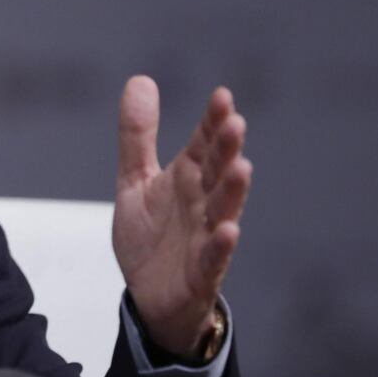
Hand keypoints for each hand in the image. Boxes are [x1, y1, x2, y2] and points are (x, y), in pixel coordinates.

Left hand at [111, 76, 251, 357]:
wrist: (149, 296)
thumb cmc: (151, 236)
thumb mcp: (135, 180)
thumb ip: (137, 135)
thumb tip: (141, 80)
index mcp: (188, 178)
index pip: (204, 144)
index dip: (212, 122)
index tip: (222, 96)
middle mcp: (202, 202)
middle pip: (217, 171)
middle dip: (226, 148)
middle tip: (234, 122)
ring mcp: (205, 236)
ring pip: (223, 209)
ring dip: (233, 189)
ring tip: (241, 166)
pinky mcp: (201, 272)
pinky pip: (213, 257)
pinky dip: (221, 245)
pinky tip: (228, 229)